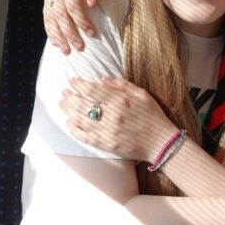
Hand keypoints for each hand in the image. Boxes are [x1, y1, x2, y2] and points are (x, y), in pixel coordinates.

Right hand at [44, 0, 105, 53]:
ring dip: (58, 36)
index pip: (72, 5)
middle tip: (80, 47)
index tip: (91, 33)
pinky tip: (56, 43)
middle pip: (60, 14)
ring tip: (66, 51)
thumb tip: (91, 4)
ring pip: (50, 18)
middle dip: (69, 33)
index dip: (81, 20)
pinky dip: (50, 31)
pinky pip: (46, 17)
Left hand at [61, 77, 175, 162]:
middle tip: (64, 92)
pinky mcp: (106, 145)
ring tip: (63, 104)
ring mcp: (107, 131)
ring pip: (80, 120)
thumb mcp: (142, 94)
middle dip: (70, 97)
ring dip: (69, 111)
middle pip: (82, 104)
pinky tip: (69, 123)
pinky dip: (74, 130)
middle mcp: (111, 115)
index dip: (78, 84)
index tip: (72, 81)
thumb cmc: (153, 116)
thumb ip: (122, 85)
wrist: (161, 142)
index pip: (91, 90)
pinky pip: (85, 137)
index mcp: (120, 100)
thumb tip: (102, 79)